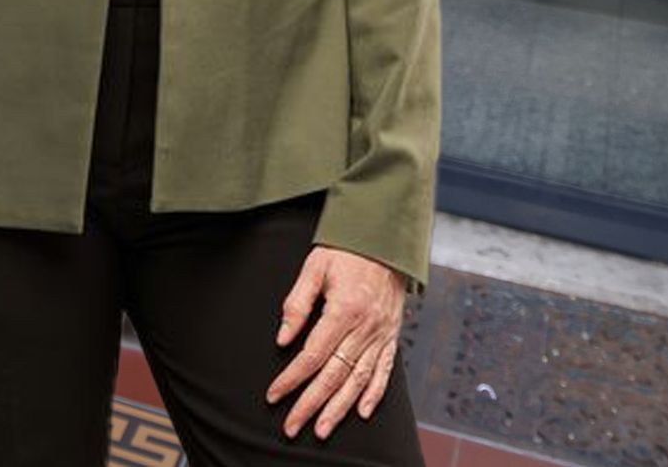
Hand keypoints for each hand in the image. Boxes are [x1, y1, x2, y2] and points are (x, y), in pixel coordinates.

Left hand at [267, 245, 405, 440]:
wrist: (387, 240)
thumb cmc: (347, 250)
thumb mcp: (314, 268)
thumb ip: (297, 304)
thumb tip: (283, 339)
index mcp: (343, 311)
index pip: (312, 355)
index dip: (291, 378)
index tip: (274, 394)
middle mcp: (365, 328)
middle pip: (334, 375)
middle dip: (311, 404)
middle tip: (292, 426)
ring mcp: (381, 335)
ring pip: (359, 381)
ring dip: (339, 408)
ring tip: (322, 428)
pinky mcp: (392, 337)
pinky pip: (385, 372)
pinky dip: (374, 394)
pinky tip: (361, 411)